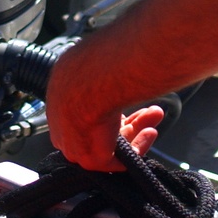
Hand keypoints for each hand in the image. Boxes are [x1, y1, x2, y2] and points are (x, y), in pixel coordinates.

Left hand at [45, 43, 162, 169]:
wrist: (89, 80)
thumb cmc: (89, 66)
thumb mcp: (86, 62)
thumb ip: (94, 71)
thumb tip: (106, 57)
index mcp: (60, 102)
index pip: (86, 114)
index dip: (110, 110)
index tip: (126, 99)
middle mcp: (65, 126)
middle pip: (101, 131)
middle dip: (129, 121)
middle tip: (149, 111)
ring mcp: (76, 145)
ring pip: (111, 144)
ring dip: (137, 131)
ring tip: (156, 116)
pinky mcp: (91, 159)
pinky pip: (117, 160)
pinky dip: (137, 147)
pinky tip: (150, 132)